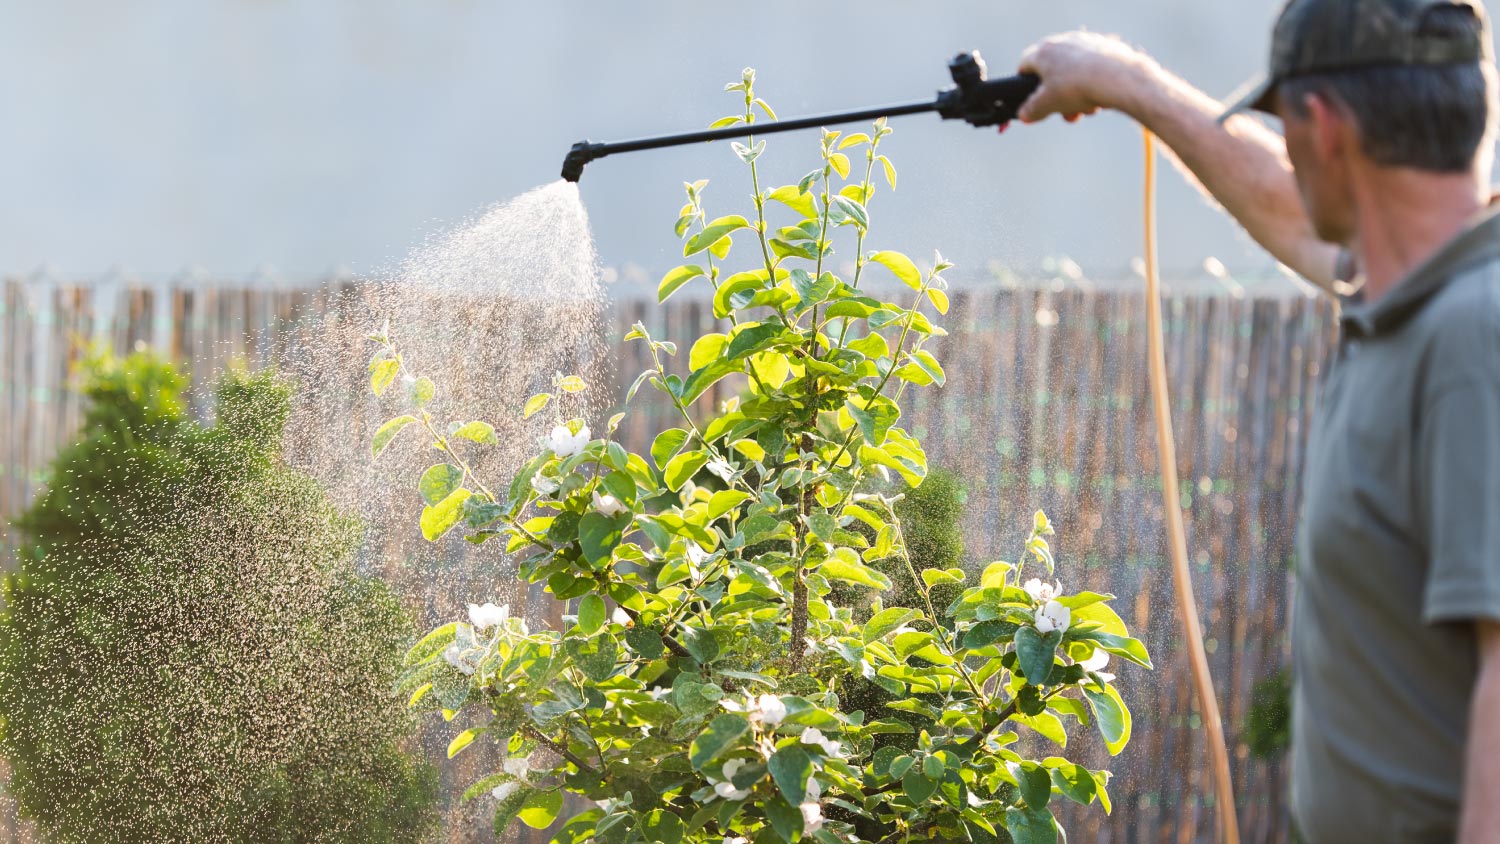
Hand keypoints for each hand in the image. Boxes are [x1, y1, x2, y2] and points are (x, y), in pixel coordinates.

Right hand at [1016, 31, 1155, 123]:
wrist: (1117, 77)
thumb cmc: (1077, 87)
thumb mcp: (1047, 105)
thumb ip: (1031, 110)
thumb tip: (1024, 114)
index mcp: (1043, 51)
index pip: (1024, 65)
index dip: (1025, 85)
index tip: (1032, 100)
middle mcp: (1063, 41)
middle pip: (1053, 72)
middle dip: (1057, 97)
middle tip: (1066, 113)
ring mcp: (1086, 42)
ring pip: (1074, 72)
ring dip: (1077, 94)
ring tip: (1086, 109)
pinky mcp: (1107, 46)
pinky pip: (1094, 67)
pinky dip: (1094, 83)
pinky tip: (1102, 97)